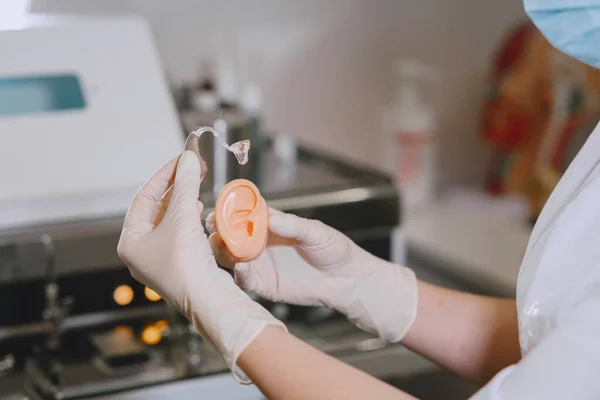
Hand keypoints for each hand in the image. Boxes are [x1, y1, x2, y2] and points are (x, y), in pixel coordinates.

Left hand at [117, 151, 284, 382]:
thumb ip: (185, 185)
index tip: (182, 159)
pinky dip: (189, 219)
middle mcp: (141, 252)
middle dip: (175, 187)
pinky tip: (199, 211)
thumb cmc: (186, 263)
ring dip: (183, 202)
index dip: (164, 175)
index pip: (144, 198)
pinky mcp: (178, 266)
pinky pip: (179, 234)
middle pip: (156, 209)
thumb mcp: (183, 216)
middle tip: (193, 168)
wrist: (208, 300)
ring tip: (196, 187)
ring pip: (169, 221)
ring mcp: (159, 260)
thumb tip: (189, 158)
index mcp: (130, 242)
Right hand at [207, 209, 417, 341]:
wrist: (346, 280)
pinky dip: (238, 273)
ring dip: (222, 250)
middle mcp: (260, 242)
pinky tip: (240, 266)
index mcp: (271, 224)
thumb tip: (270, 218)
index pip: (243, 213)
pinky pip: (244, 279)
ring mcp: (259, 264)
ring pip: (230, 256)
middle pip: (230, 234)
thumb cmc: (334, 249)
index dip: (228, 209)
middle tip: (213, 227)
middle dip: (218, 229)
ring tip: (221, 245)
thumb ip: (292, 225)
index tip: (218, 207)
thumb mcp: (315, 232)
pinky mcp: (263, 285)